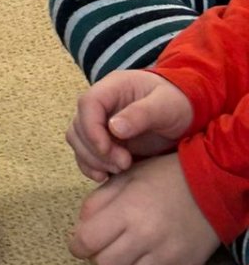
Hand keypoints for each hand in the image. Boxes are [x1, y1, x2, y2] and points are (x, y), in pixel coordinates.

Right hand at [66, 69, 194, 182]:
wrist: (187, 112)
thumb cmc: (178, 103)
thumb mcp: (166, 105)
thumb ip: (141, 114)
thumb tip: (113, 128)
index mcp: (113, 88)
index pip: (88, 104)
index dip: (91, 129)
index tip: (107, 150)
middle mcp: (101, 104)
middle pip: (78, 126)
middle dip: (96, 150)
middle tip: (124, 163)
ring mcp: (100, 122)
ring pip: (77, 141)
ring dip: (93, 160)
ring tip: (121, 168)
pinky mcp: (104, 140)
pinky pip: (85, 153)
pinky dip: (90, 166)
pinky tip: (107, 176)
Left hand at [69, 153, 219, 264]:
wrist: (211, 188)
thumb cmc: (163, 178)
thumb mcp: (125, 178)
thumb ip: (97, 202)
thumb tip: (80, 229)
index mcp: (128, 211)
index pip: (88, 241)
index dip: (77, 245)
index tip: (78, 243)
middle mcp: (146, 238)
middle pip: (105, 263)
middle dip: (98, 255)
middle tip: (105, 243)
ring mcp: (166, 257)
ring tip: (126, 250)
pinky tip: (144, 259)